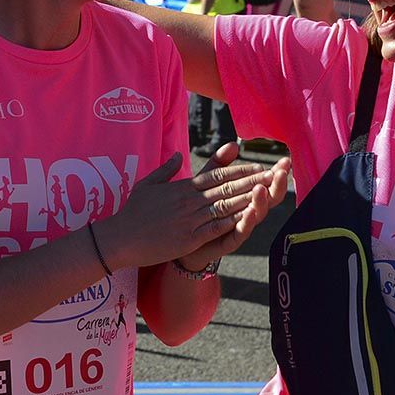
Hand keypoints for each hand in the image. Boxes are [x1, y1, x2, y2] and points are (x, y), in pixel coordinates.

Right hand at [96, 149, 285, 270]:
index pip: (218, 175)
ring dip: (250, 198)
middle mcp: (190, 201)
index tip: (259, 165)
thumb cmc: (132, 212)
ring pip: (226, 206)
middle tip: (275, 173)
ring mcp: (189, 220)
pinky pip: (215, 228)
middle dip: (254, 180)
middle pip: (228, 188)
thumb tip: (178, 155)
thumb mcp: (148, 184)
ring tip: (270, 191)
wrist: (119, 238)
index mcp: (183, 187)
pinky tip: (250, 216)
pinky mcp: (188, 238)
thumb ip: (166, 169)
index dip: (241, 170)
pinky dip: (234, 221)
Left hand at [177, 143, 290, 270]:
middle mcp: (247, 211)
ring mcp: (240, 227)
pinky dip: (247, 222)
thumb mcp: (207, 183)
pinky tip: (250, 211)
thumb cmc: (199, 210)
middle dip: (277, 184)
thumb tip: (233, 144)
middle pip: (268, 197)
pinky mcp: (229, 241)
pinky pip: (240, 232)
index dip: (276, 171)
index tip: (285, 160)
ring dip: (262, 201)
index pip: (265, 181)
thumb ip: (219, 165)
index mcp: (244, 196)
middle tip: (282, 171)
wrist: (182, 240)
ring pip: (257, 214)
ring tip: (263, 187)